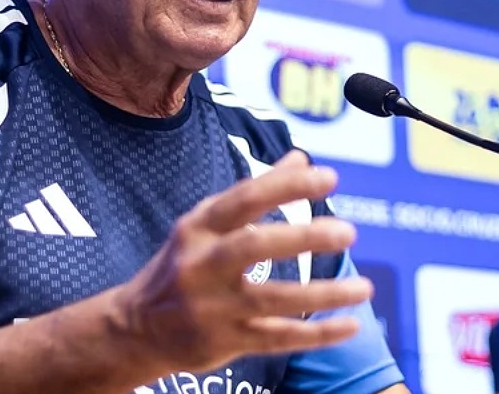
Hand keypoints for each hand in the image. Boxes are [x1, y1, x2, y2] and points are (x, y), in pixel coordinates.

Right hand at [116, 150, 370, 374]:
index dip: (288, 185)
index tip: (329, 177)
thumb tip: (300, 158)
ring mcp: (212, 307)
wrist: (134, 328)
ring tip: (364, 287)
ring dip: (323, 294)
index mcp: (199, 227)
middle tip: (348, 231)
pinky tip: (350, 325)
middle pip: (255, 246)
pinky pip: (278, 337)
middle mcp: (202, 265)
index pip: (245, 198)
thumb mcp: (207, 223)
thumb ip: (255, 192)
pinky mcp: (224, 341)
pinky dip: (317, 334)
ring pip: (273, 298)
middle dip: (304, 237)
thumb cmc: (183, 264)